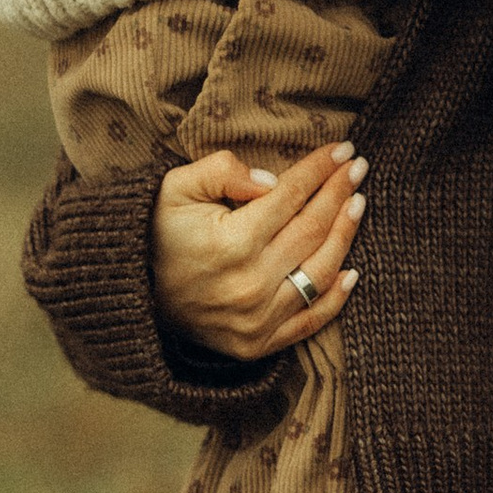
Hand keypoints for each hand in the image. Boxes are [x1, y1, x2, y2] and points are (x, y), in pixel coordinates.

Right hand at [151, 138, 368, 360]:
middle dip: (340, 193)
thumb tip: (272, 180)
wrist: (134, 294)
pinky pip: (309, 322)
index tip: (342, 148)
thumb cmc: (158, 232)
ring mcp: (256, 319)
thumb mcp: (175, 188)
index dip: (320, 169)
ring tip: (358, 204)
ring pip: (319, 272)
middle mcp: (249, 284)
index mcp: (231, 243)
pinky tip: (351, 270)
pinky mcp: (258, 344)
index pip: (291, 196)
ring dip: (346, 235)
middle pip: (312, 230)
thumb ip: (221, 172)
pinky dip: (335, 298)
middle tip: (358, 167)